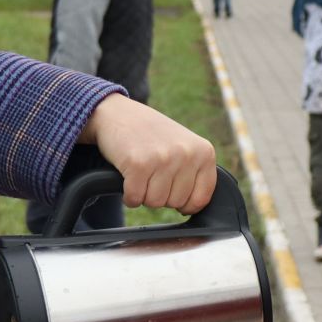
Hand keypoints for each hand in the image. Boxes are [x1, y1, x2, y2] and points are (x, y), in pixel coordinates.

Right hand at [78, 94, 217, 213]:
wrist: (118, 113)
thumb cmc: (152, 135)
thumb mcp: (185, 147)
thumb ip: (195, 173)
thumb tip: (195, 207)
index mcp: (204, 152)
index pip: (200, 199)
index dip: (183, 202)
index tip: (172, 189)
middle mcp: (186, 154)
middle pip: (175, 203)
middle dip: (160, 195)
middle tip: (152, 172)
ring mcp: (162, 158)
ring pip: (155, 203)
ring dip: (143, 194)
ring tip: (142, 172)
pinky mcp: (138, 164)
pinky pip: (134, 199)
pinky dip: (128, 195)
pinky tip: (128, 176)